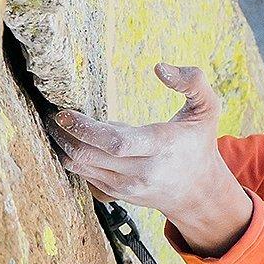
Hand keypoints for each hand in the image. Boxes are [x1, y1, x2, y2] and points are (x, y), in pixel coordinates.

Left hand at [45, 63, 229, 220]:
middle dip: (65, 134)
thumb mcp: (208, 110)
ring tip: (63, 128)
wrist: (198, 194)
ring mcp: (128, 186)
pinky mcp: (119, 195)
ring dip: (66, 145)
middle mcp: (142, 171)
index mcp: (162, 147)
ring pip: (81, 167)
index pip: (116, 143)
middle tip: (56, 115)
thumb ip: (193, 82)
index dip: (84, 128)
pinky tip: (80, 143)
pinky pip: (84, 177)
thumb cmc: (199, 146)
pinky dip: (76, 158)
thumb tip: (160, 68)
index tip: (64, 113)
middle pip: (89, 154)